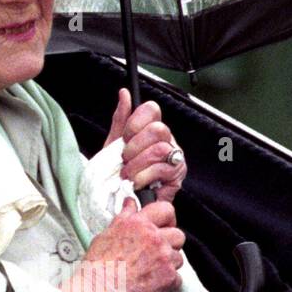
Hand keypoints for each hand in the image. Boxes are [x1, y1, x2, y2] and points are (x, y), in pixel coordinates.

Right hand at [60, 198, 184, 291]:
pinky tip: (152, 283)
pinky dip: (167, 282)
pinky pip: (177, 278)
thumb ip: (124, 218)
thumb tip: (130, 206)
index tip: (164, 225)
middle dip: (170, 243)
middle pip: (178, 234)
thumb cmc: (97, 268)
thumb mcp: (106, 235)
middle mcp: (153, 237)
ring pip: (179, 257)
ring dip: (168, 263)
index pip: (165, 209)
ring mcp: (163, 257)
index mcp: (137, 224)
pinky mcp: (169, 277)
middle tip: (157, 251)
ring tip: (150, 270)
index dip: (166, 219)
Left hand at [104, 87, 185, 202]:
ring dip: (137, 164)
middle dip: (135, 146)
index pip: (151, 110)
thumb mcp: (114, 143)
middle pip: (157, 129)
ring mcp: (174, 156)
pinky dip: (144, 176)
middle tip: (125, 158)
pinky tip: (136, 182)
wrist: (121, 197)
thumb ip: (120, 118)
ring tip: (128, 173)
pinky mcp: (177, 175)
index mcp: (151, 128)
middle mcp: (167, 139)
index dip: (135, 122)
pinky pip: (162, 169)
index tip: (124, 137)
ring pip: (159, 150)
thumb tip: (124, 94)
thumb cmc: (119, 170)